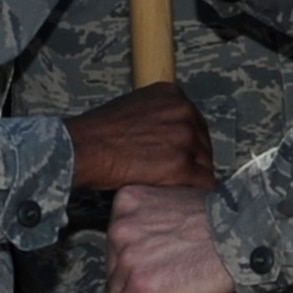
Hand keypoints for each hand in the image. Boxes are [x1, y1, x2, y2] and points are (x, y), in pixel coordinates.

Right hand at [64, 82, 214, 190]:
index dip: (188, 142)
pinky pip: (204, 183)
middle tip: (177, 175)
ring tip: (177, 187)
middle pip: (203, 142)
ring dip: (193, 177)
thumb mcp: (135, 106)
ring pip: (205, 163)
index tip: (180, 155)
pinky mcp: (181, 165)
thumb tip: (169, 133)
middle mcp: (184, 111)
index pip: (195, 122)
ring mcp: (184, 138)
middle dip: (193, 159)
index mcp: (173, 94)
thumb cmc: (101, 131)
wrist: (86, 148)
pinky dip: (195, 192)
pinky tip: (183, 198)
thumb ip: (158, 114)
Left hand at [106, 185, 236, 292]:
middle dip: (136, 278)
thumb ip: (154, 219)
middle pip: (113, 268)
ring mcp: (129, 258)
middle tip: (168, 276)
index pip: (115, 242)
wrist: (242, 233)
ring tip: (175, 287)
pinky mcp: (140, 287)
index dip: (135, 258)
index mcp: (128, 200)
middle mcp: (121, 227)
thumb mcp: (176, 201)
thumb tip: (149, 241)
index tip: (152, 264)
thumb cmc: (221, 218)